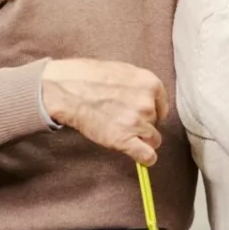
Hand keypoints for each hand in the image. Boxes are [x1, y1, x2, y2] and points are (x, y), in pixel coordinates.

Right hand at [41, 59, 169, 165]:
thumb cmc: (90, 77)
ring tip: (119, 130)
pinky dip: (145, 158)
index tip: (139, 115)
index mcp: (151, 83)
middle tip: (122, 119)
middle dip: (143, 124)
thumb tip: (148, 100)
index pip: (162, 106)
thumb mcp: (124, 71)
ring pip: (152, 139)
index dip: (150, 112)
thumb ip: (140, 86)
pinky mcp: (124, 140)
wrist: (67, 90)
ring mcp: (137, 123)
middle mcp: (148, 103)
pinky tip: (139, 156)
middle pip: (156, 122)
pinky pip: (147, 156)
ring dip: (139, 138)